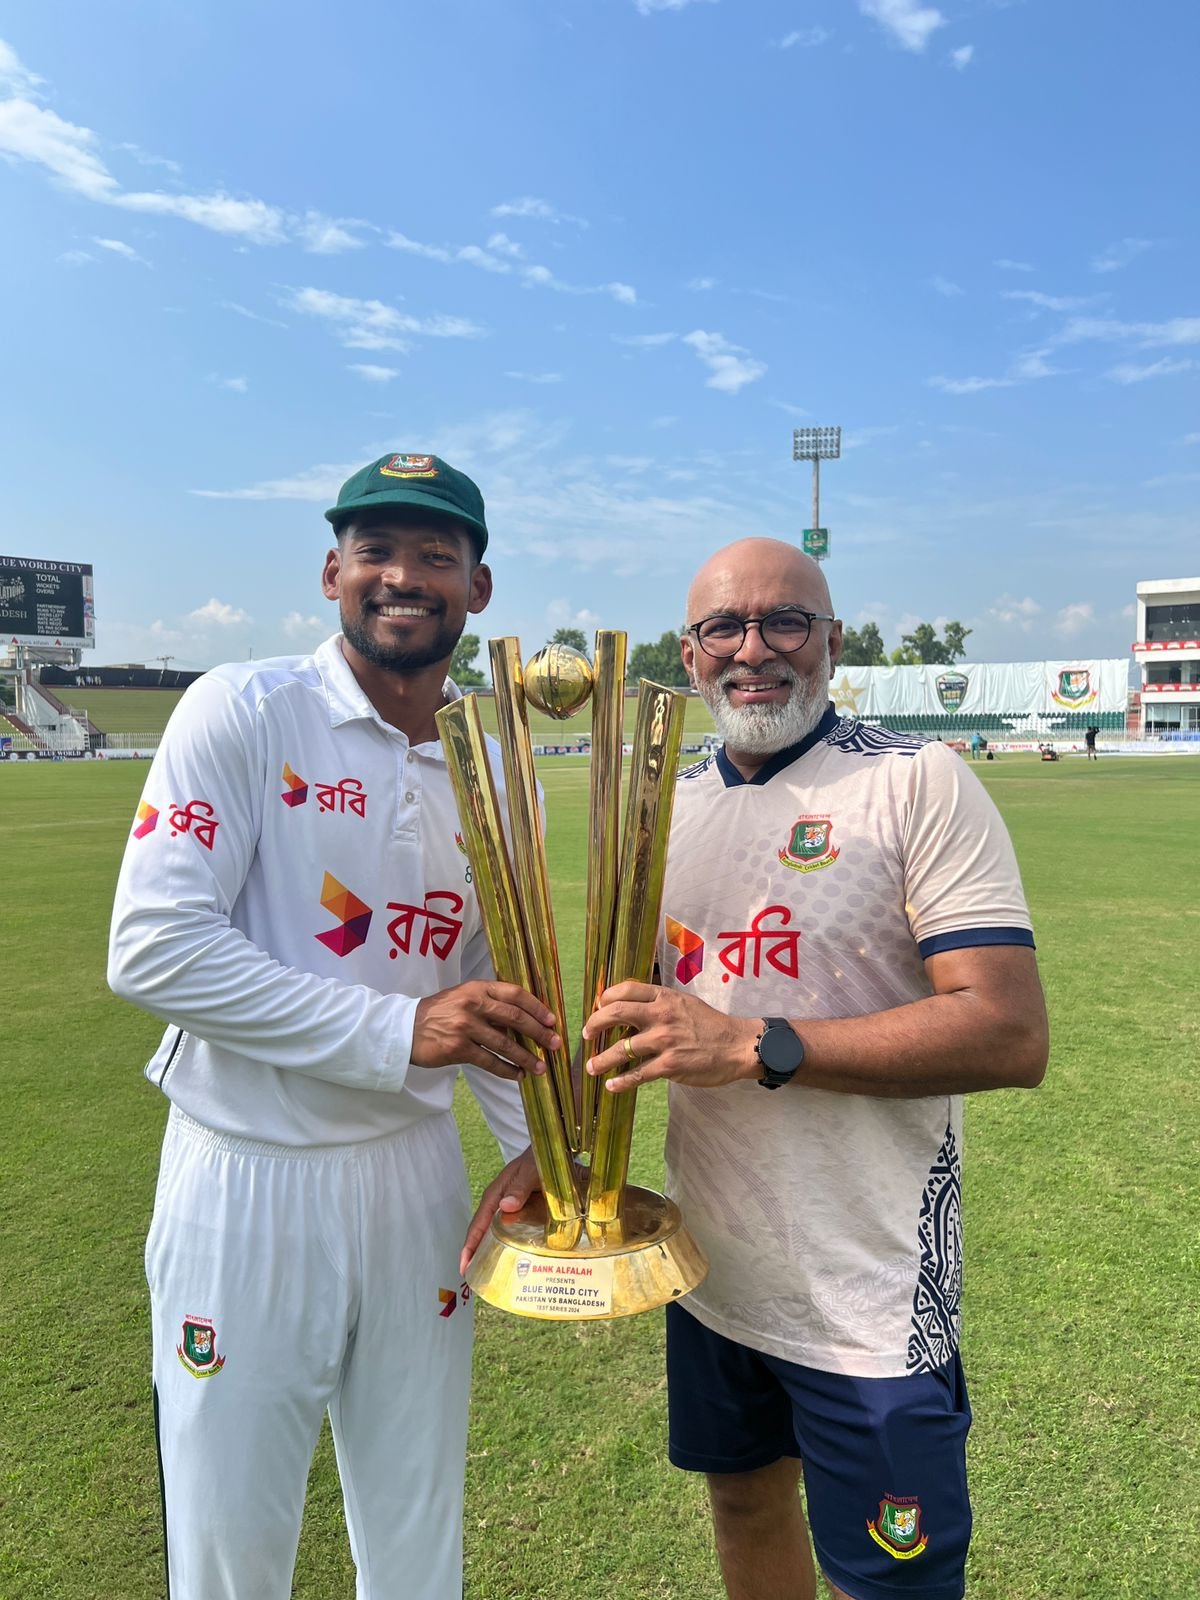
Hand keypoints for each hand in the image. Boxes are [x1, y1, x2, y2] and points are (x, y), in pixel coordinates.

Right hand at [411, 981, 560, 1080]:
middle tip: (555, 1044)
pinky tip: (518, 1076)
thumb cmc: (438, 1013)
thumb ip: (489, 1004)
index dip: (536, 1007)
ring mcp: (465, 1026)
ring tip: (541, 1067)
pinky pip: (489, 1061)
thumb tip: (522, 1019)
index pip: (515, 994)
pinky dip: (507, 1070)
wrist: (404, 1029)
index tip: (552, 1020)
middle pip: (515, 1018)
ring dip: (527, 1057)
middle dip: (539, 1033)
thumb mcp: (462, 998)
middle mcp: (473, 1004)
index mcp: (477, 988)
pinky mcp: (458, 1048)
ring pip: (505, 1044)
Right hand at [460, 1146, 541, 1275]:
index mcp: (496, 1195)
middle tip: (476, 1280)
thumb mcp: (530, 1170)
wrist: (552, 1150)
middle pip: (485, 1234)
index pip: (478, 1224)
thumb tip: (505, 1206)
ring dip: (495, 1254)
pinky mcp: (525, 1214)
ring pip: (499, 1236)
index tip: (464, 1267)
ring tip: (495, 1278)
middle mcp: (501, 1205)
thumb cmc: (537, 1158)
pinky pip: (515, 1233)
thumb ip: (520, 1187)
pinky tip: (521, 1262)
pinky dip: (513, 1248)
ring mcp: (512, 1211)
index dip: (470, 1246)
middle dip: (478, 1256)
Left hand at [582, 981, 759, 1093]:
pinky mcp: (670, 1065)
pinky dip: (621, 1081)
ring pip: (621, 1049)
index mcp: (664, 997)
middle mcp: (661, 1015)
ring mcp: (665, 1041)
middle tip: (586, 1034)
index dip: (604, 998)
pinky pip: (637, 1074)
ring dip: (601, 1060)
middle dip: (594, 1024)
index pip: (625, 990)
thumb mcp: (684, 1002)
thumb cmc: (710, 1024)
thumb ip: (659, 1003)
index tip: (597, 1008)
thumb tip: (630, 1007)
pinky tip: (612, 1085)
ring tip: (591, 1066)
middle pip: (615, 1013)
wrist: (737, 1045)